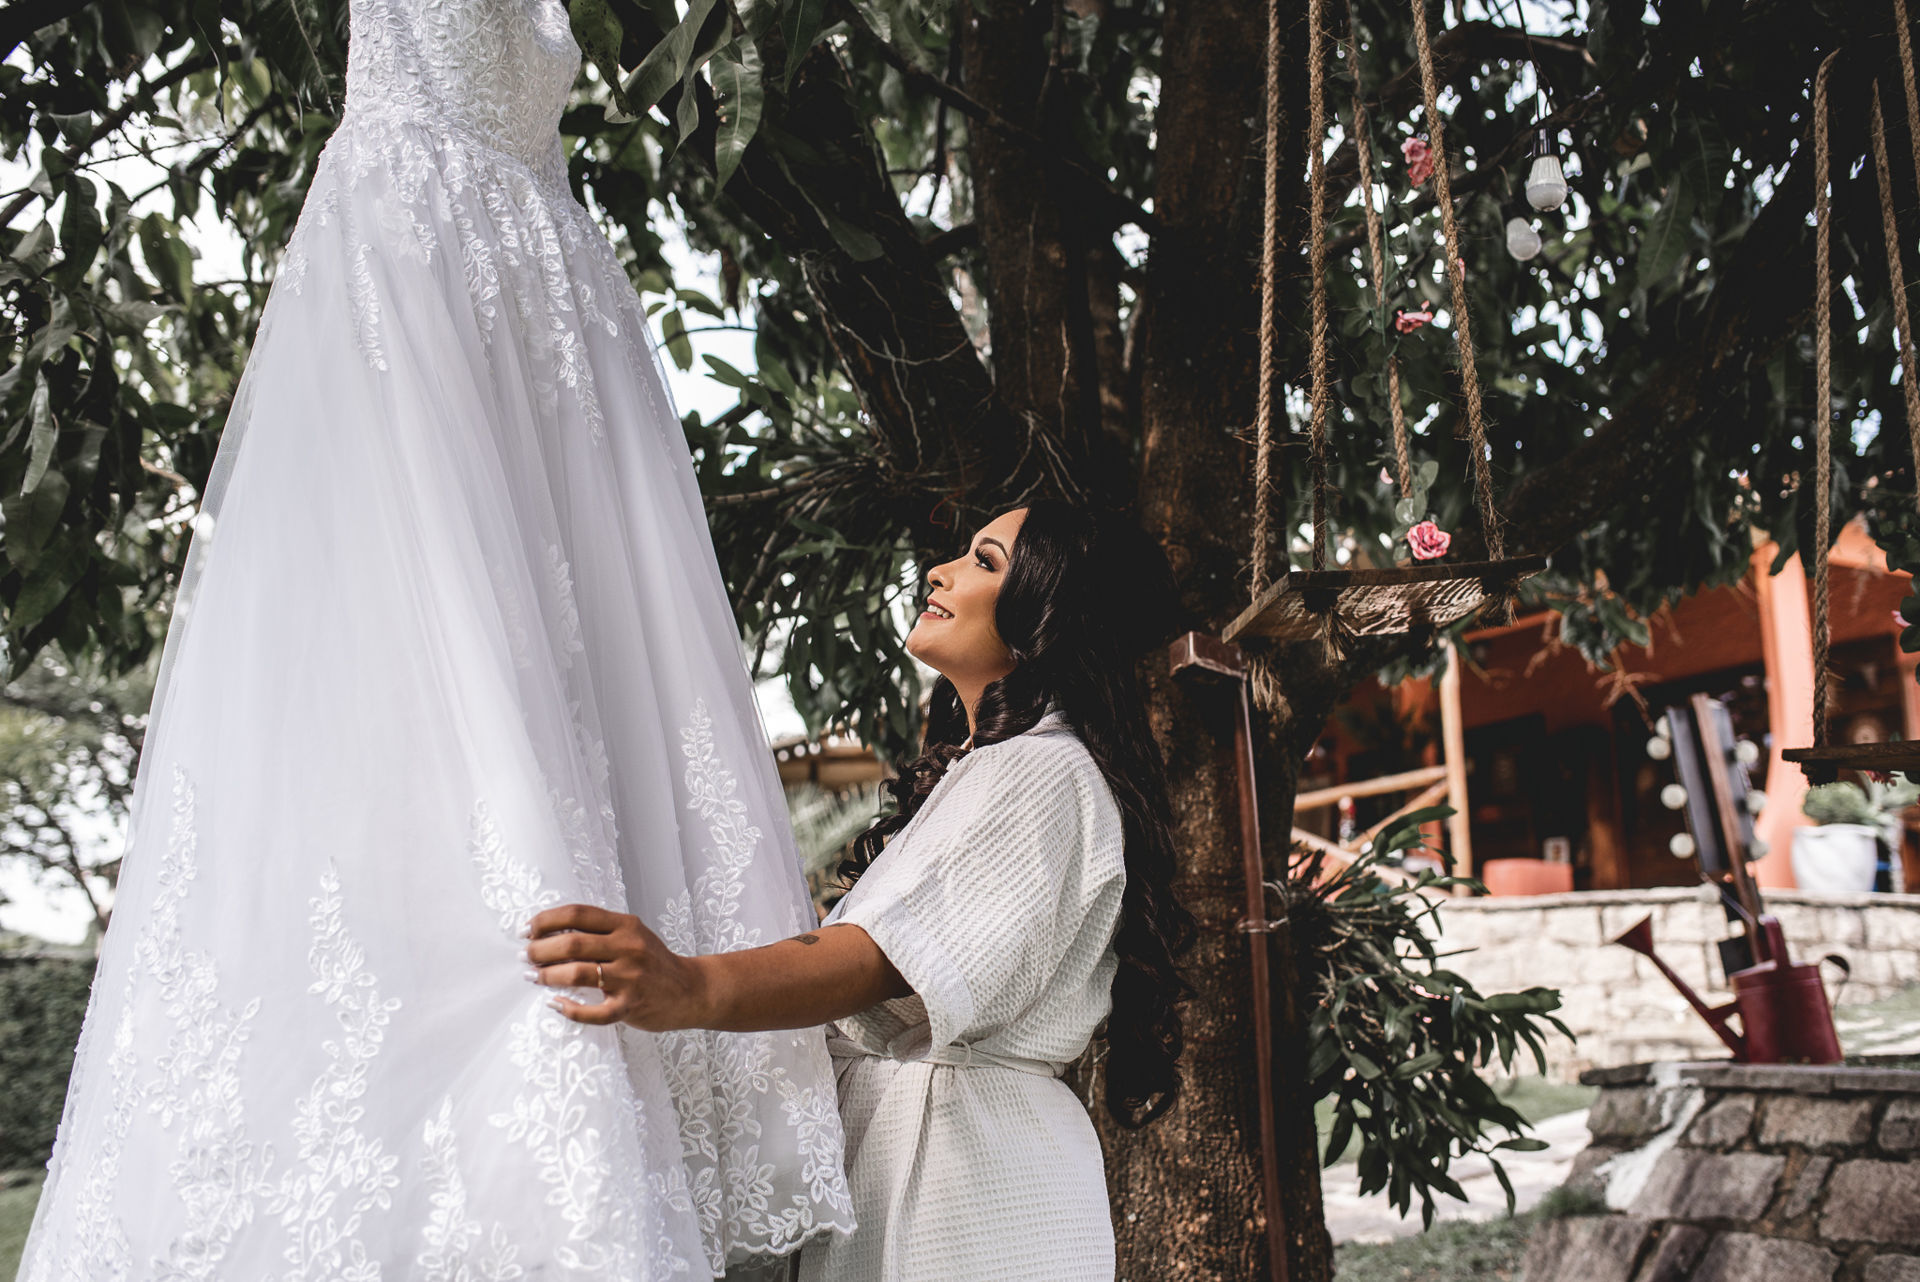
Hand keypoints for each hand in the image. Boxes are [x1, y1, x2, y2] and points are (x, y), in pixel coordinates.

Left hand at [525, 903, 711, 1030]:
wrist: (691, 990)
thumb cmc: (654, 962)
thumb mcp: (633, 936)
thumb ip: (600, 932)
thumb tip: (551, 934)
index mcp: (626, 925)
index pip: (577, 914)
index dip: (546, 920)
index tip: (527, 930)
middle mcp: (629, 948)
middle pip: (572, 943)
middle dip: (539, 950)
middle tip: (525, 957)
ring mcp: (630, 978)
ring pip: (577, 974)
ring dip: (547, 976)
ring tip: (533, 977)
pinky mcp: (631, 1006)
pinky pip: (593, 1013)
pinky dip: (569, 1009)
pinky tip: (556, 1005)